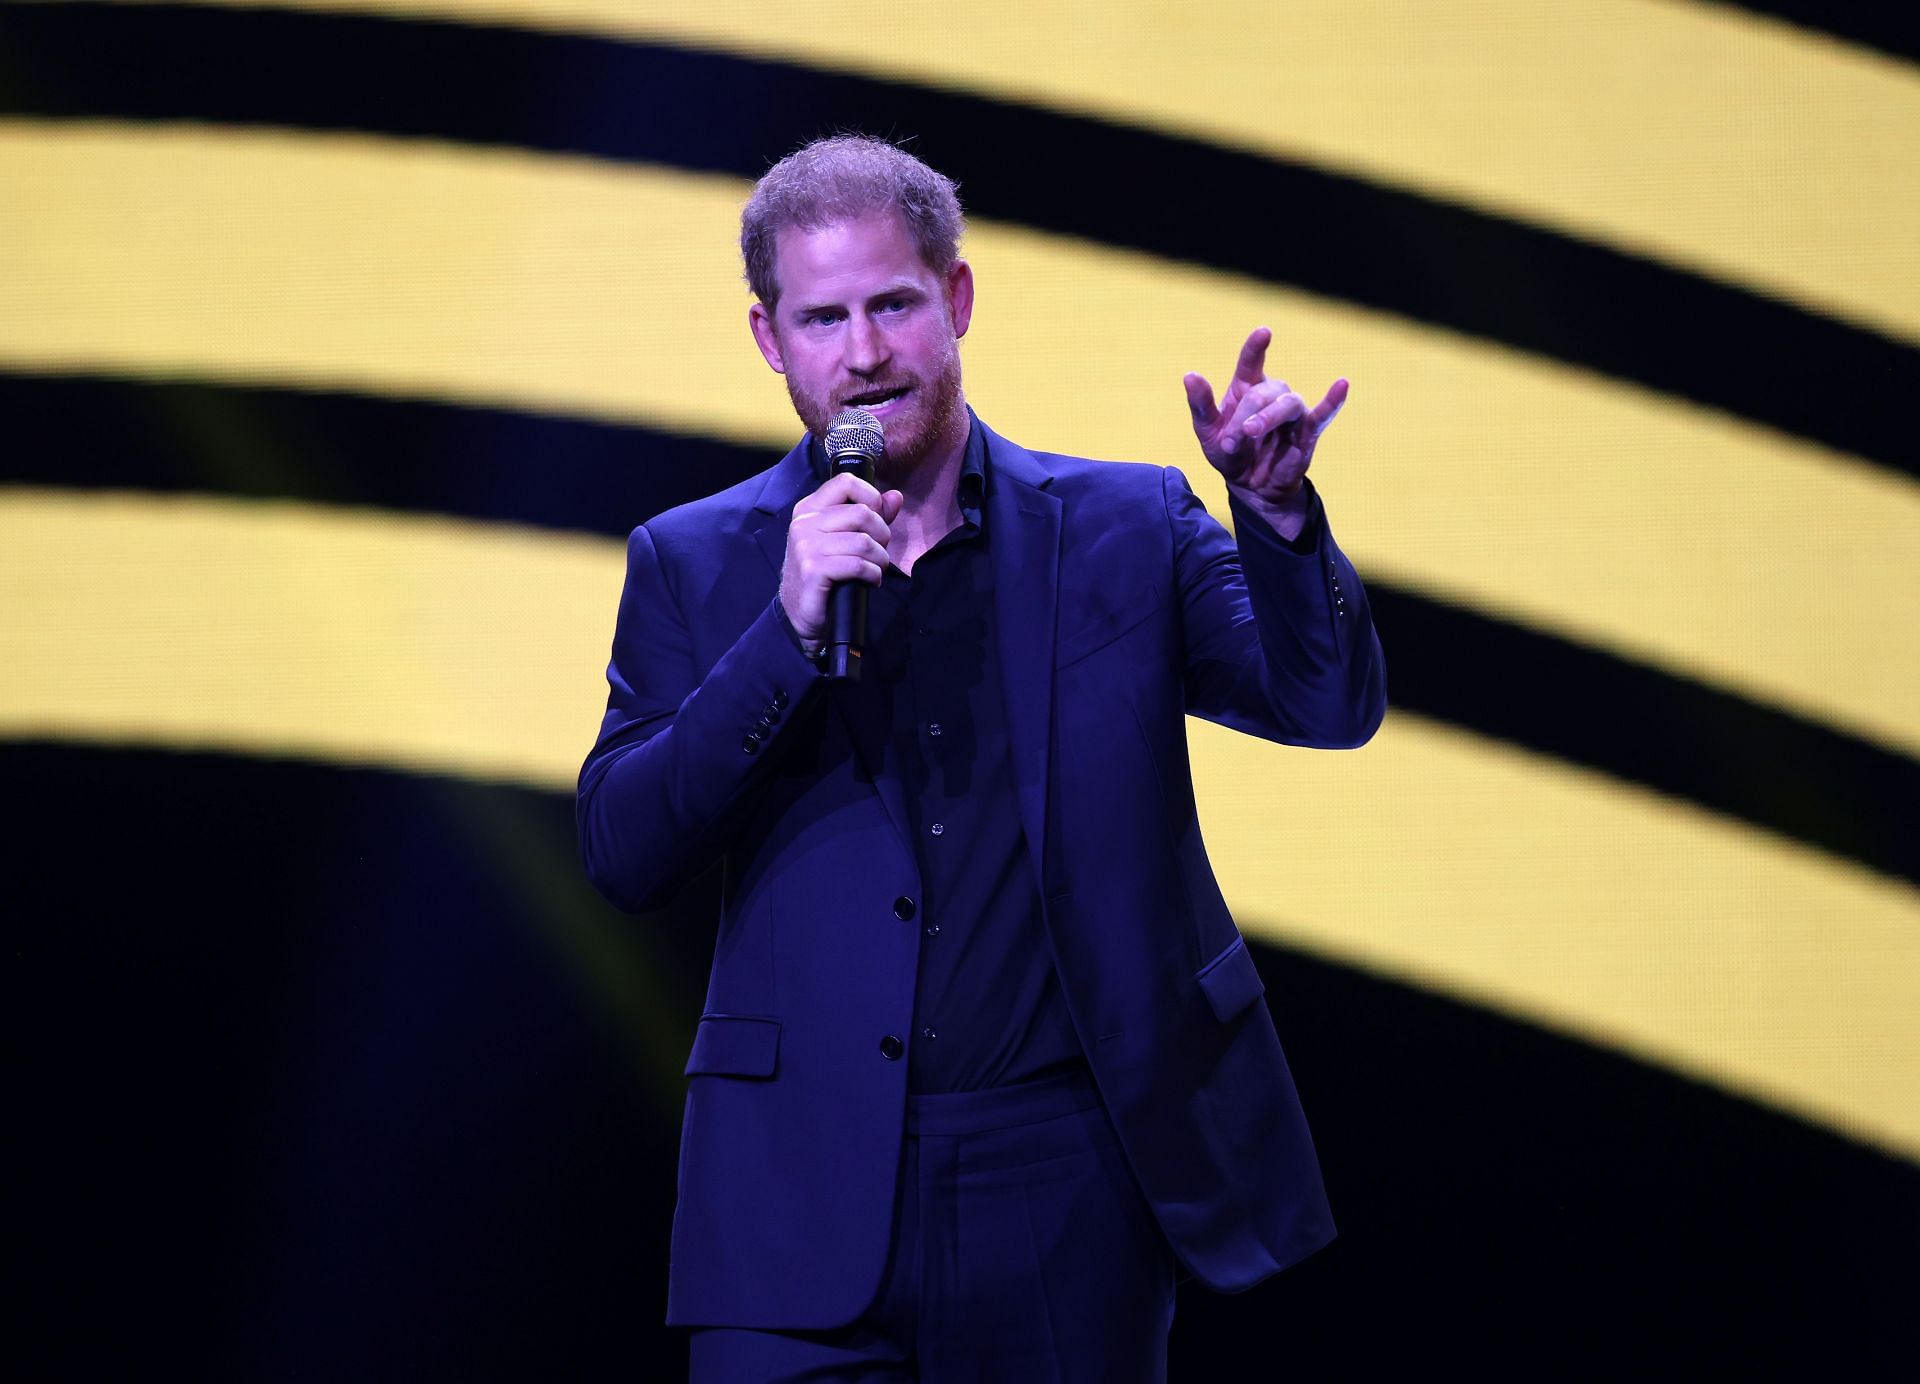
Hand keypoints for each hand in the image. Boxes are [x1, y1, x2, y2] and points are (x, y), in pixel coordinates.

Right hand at [781, 472, 903, 646]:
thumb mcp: (844, 540)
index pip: (846, 482)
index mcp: (809, 509)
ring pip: (864, 541)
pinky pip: (858, 565)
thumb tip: (895, 497)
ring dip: (879, 559)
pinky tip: (869, 581)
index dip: (871, 497)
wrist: (800, 615)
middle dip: (882, 535)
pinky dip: (872, 575)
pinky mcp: (813, 570)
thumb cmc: (824, 575)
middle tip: (877, 554)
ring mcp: (806, 546)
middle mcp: (804, 523)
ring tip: (874, 570)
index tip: (877, 520)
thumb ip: (871, 516)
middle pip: (862, 513)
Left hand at [1184, 326, 1347, 522]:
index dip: (1256, 347)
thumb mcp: (1207, 431)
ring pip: (1287, 403)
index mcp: (1246, 388)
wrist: (1251, 486)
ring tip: (1250, 431)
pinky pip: (1323, 412)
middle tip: (1230, 441)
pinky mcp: (1308, 430)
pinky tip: (1341, 385)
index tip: (1264, 332)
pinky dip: (1333, 400)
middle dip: (1244, 416)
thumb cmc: (1230, 453)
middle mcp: (1271, 394)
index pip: (1251, 362)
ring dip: (1268, 417)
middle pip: (1262, 392)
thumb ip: (1201, 404)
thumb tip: (1190, 375)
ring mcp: (1291, 411)